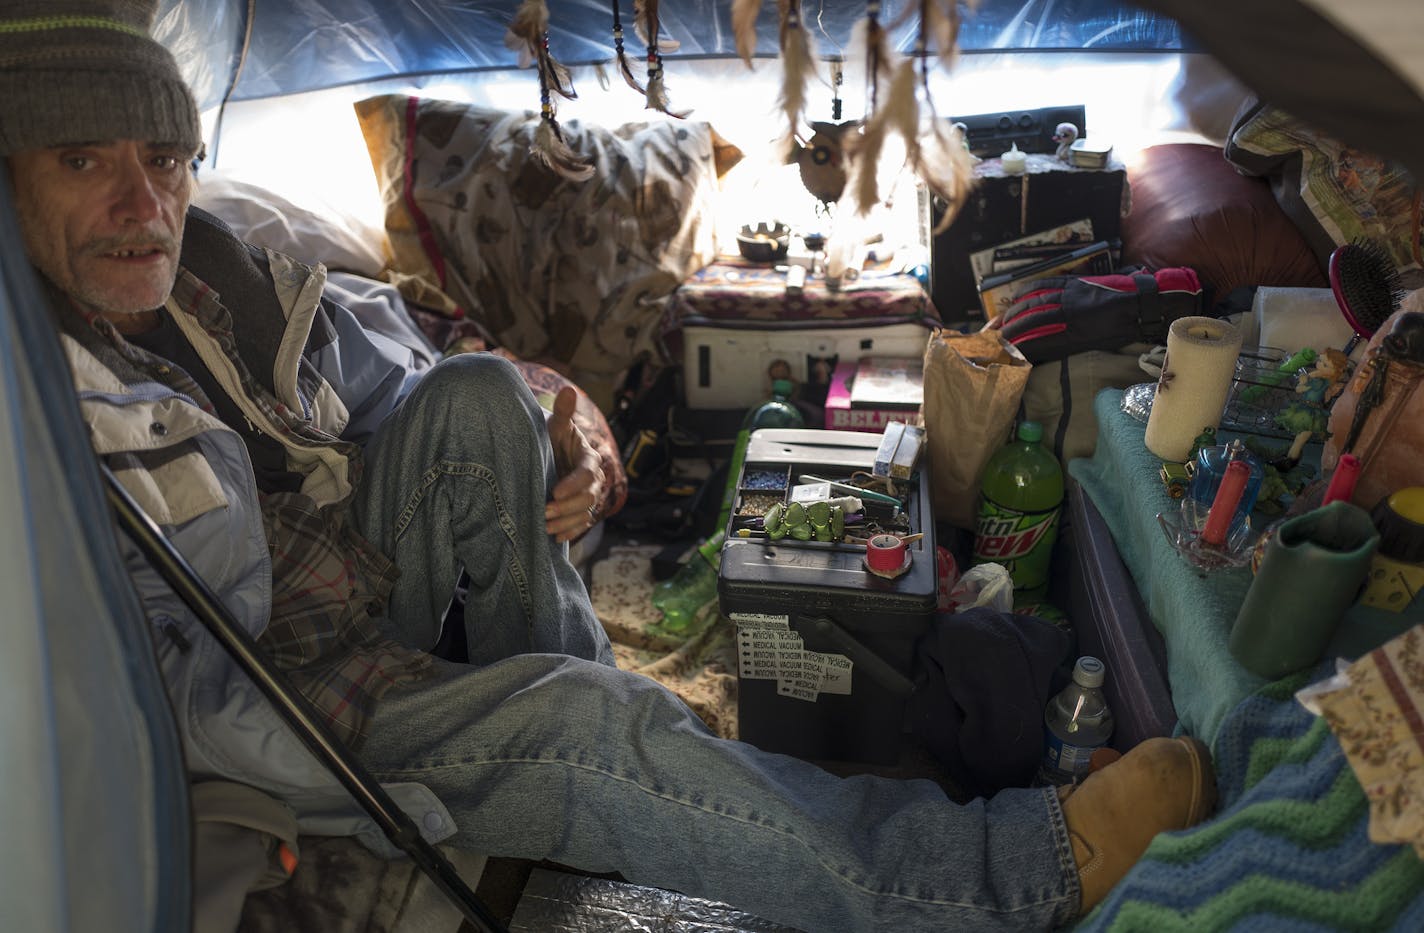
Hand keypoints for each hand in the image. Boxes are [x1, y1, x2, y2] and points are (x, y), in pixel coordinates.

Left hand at [545, 386, 606, 542]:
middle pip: (588, 497)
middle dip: (568, 507)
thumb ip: (563, 412)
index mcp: (589, 458)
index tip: (556, 492)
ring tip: (545, 526)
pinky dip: (570, 531)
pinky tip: (554, 537)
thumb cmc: (551, 437)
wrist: (550, 452)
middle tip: (545, 511)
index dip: (574, 484)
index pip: (587, 473)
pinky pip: (581, 524)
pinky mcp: (581, 509)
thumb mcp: (556, 425)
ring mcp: (588, 496)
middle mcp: (593, 479)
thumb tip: (568, 390)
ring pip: (585, 513)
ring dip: (567, 522)